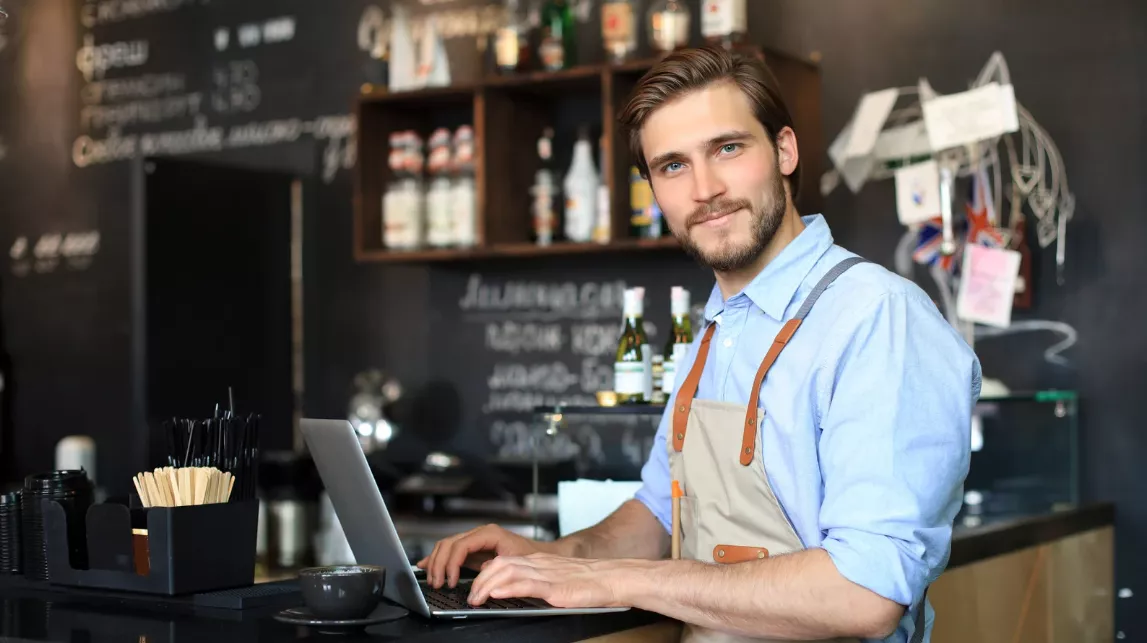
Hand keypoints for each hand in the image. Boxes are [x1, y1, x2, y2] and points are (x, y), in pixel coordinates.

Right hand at [415, 524, 550, 588]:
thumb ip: (495, 568)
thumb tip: (478, 578)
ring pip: (446, 546)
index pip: (461, 545)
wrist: (541, 554)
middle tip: (438, 583)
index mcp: (489, 533)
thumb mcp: (514, 563)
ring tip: (435, 581)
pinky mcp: (472, 548)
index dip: (452, 563)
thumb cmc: (531, 557)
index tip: (451, 581)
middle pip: (449, 544)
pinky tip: (426, 565)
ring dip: (436, 563)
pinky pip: (450, 550)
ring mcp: (474, 539)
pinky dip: (437, 559)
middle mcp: (479, 533)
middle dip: (439, 564)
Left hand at [466, 552, 633, 607]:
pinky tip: (497, 593)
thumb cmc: (591, 582)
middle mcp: (540, 564)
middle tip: (471, 596)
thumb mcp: (558, 579)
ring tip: (477, 598)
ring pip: (508, 571)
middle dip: (480, 580)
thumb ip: (538, 582)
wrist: (614, 579)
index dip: (485, 573)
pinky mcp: (556, 586)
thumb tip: (515, 590)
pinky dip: (507, 587)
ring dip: (487, 585)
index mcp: (540, 562)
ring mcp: (547, 573)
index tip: (475, 587)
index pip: (504, 562)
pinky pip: (526, 584)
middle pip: (500, 564)